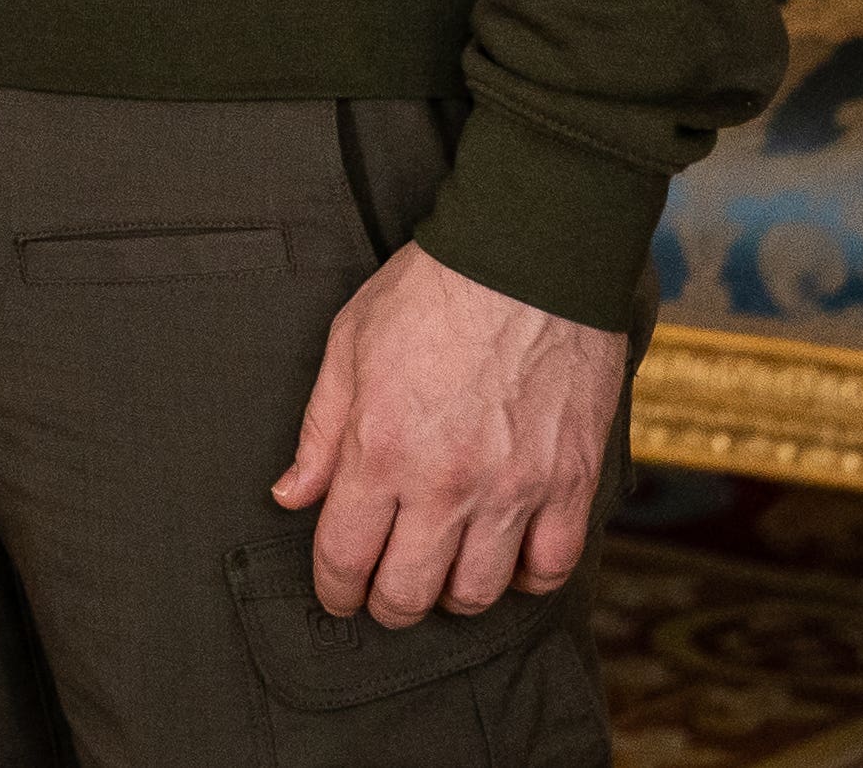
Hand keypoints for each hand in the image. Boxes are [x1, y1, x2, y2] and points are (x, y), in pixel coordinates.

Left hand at [270, 242, 626, 622]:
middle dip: (386, 605)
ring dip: (452, 596)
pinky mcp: (570, 484)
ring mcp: (513, 489)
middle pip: (408, 593)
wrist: (529, 256)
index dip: (334, 589)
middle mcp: (445, 483)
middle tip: (384, 594)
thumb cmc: (433, 291)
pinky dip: (525, 577)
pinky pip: (550, 568)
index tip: (337, 592)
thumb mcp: (349, 344)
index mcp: (380, 450)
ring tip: (443, 574)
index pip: (344, 557)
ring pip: (477, 594)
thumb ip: (319, 431)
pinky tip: (507, 557)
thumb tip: (291, 495)